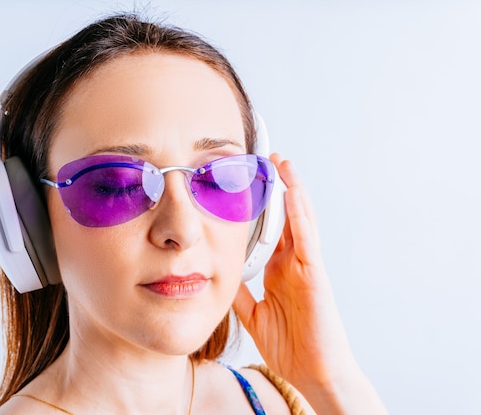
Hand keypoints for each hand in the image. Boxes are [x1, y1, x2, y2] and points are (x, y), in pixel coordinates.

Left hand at [233, 154, 386, 413]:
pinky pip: (307, 240)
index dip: (265, 206)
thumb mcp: (253, 314)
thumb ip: (240, 292)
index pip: (273, 230)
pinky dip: (301, 216)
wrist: (313, 373)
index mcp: (281, 271)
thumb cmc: (291, 346)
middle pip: (288, 217)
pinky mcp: (315, 276)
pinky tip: (294, 194)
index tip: (251, 183)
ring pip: (301, 220)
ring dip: (293, 190)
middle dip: (280, 188)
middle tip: (269, 159)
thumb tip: (218, 272)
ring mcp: (306, 267)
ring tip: (284, 163)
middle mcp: (294, 264)